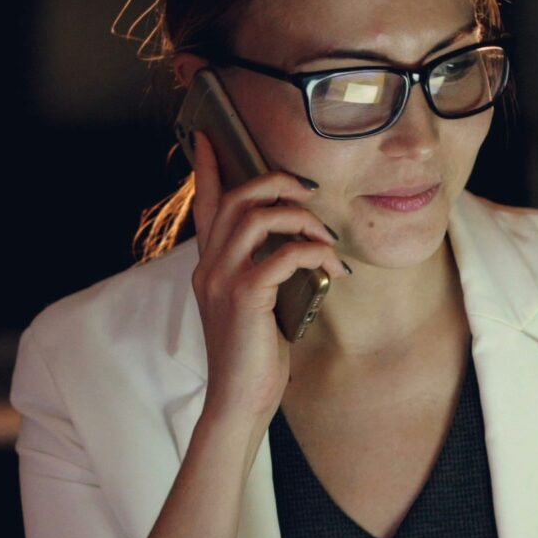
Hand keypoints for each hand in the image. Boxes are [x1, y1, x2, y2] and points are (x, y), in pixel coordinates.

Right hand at [185, 130, 348, 423]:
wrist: (240, 401)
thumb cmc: (254, 357)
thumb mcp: (256, 306)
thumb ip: (262, 273)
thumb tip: (295, 248)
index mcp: (209, 266)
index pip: (204, 206)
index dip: (206, 168)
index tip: (208, 136)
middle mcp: (208, 267)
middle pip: (234, 198)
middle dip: (273, 182)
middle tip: (308, 189)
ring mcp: (222, 281)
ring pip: (256, 217)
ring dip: (300, 217)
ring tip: (325, 236)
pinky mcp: (244, 297)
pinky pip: (282, 255)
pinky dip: (313, 252)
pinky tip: (333, 267)